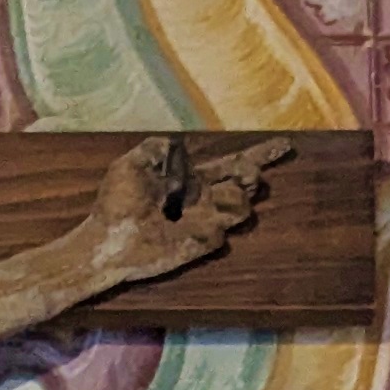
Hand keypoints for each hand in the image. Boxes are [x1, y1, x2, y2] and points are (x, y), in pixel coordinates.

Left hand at [84, 130, 294, 281]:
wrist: (105, 239)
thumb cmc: (115, 202)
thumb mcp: (133, 163)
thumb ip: (158, 148)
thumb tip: (181, 145)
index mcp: (193, 178)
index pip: (234, 164)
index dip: (260, 154)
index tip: (284, 144)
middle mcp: (205, 199)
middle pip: (246, 183)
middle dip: (250, 173)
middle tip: (245, 172)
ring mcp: (204, 223)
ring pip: (241, 206)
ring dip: (235, 197)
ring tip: (209, 196)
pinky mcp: (199, 246)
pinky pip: (219, 233)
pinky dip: (209, 225)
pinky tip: (185, 224)